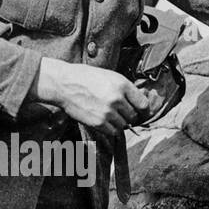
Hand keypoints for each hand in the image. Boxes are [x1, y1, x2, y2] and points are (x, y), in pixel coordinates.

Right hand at [34, 59, 149, 137]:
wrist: (64, 84)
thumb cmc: (86, 78)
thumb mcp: (110, 76)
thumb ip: (125, 89)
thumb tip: (138, 102)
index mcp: (122, 85)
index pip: (144, 104)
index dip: (144, 111)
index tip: (141, 113)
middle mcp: (117, 99)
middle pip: (134, 116)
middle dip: (129, 116)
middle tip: (120, 113)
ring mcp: (108, 112)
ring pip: (124, 125)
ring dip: (119, 123)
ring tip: (108, 114)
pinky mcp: (98, 122)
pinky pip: (113, 132)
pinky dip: (110, 129)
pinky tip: (103, 120)